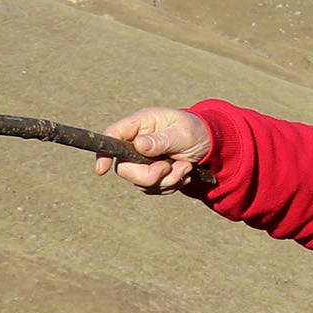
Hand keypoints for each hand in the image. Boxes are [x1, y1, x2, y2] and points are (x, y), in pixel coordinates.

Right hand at [95, 106, 212, 191]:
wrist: (209, 144)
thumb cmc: (195, 131)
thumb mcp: (183, 133)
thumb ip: (161, 140)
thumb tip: (139, 145)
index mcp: (141, 124)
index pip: (113, 136)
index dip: (104, 153)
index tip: (102, 170)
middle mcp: (137, 142)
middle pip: (125, 167)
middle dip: (149, 175)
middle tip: (169, 167)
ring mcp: (142, 160)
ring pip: (141, 182)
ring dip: (167, 180)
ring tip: (185, 167)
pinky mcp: (150, 173)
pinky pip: (153, 189)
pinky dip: (171, 185)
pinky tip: (184, 173)